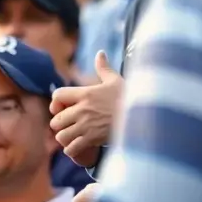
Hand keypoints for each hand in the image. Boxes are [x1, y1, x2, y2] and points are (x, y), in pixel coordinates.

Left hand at [49, 52, 122, 167]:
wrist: (144, 117)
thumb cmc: (129, 98)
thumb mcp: (116, 80)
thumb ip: (104, 68)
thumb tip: (100, 52)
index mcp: (86, 94)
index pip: (57, 95)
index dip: (57, 102)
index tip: (64, 106)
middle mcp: (83, 110)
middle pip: (56, 120)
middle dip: (60, 123)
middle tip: (69, 124)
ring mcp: (86, 126)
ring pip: (61, 135)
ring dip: (65, 137)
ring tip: (72, 136)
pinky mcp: (92, 140)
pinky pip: (71, 148)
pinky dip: (72, 149)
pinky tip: (79, 146)